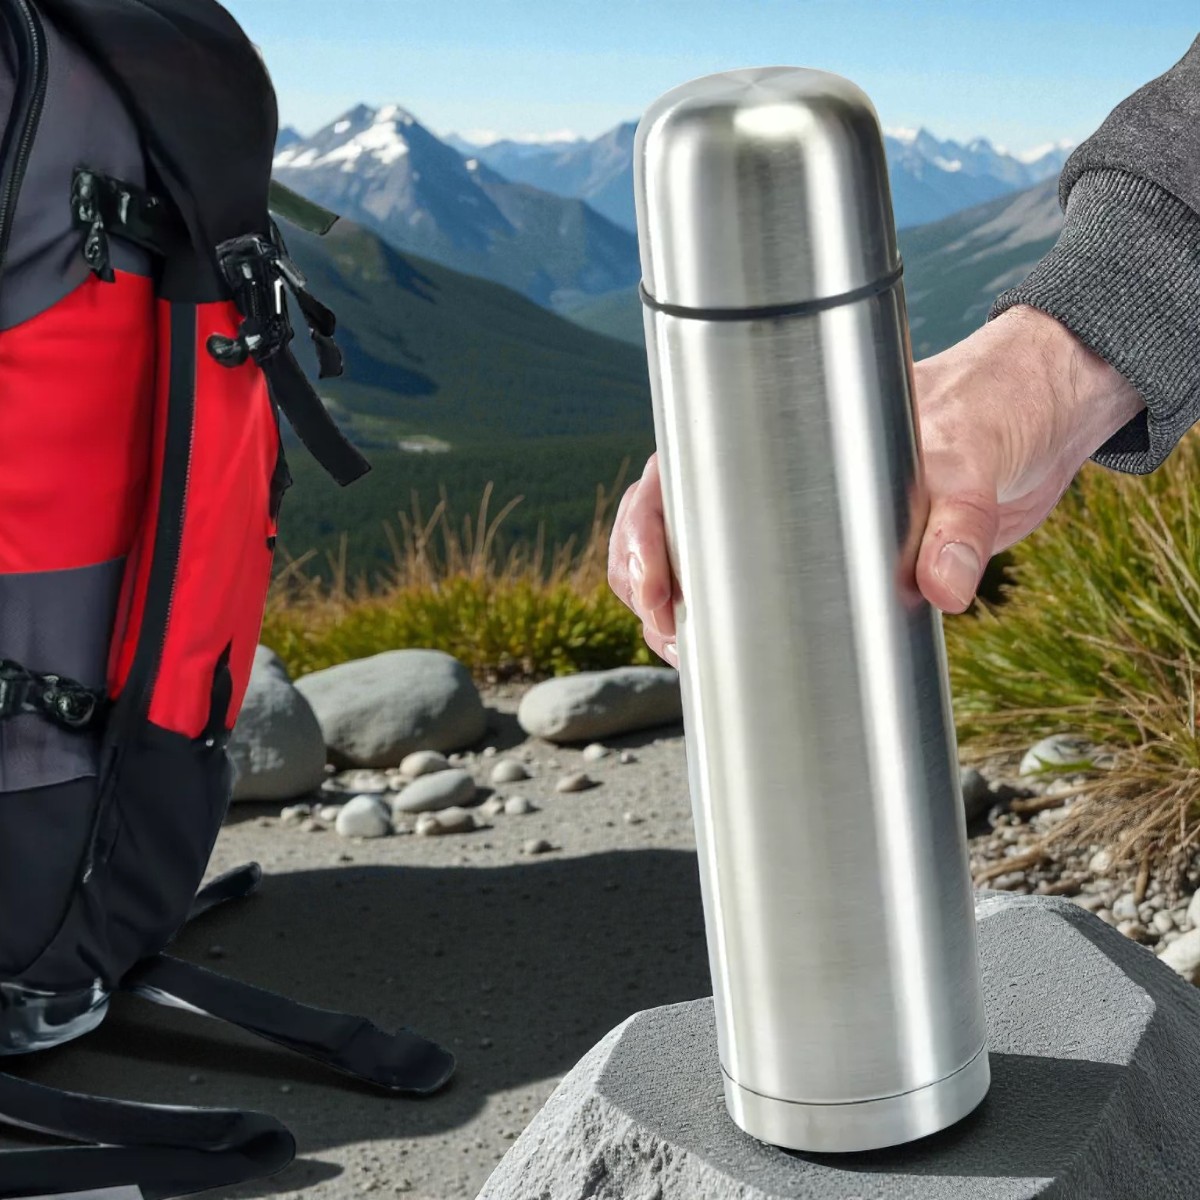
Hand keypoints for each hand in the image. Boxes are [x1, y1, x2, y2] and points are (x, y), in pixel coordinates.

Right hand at [608, 302, 1146, 653]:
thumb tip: (943, 586)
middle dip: (650, 586)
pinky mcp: (831, 561)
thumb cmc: (984, 408)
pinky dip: (736, 627)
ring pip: (705, 567)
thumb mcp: (970, 455)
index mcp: (777, 430)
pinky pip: (764, 594)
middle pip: (672, 531)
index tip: (651, 585)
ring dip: (681, 614)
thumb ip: (959, 518)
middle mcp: (773, 477)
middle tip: (672, 635)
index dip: (643, 531)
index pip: (676, 475)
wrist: (1031, 427)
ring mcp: (797, 522)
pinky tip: (731, 660)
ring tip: (690, 658)